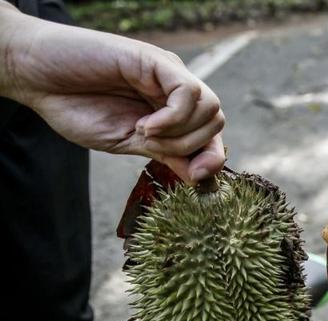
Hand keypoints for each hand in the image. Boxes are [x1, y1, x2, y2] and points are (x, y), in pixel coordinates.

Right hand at [0, 4, 223, 182]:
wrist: (37, 77)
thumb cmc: (76, 107)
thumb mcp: (128, 143)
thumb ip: (165, 154)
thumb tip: (200, 177)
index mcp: (172, 112)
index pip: (212, 135)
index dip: (213, 160)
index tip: (194, 177)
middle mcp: (175, 92)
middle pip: (217, 123)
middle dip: (191, 147)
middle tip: (151, 146)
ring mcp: (168, 75)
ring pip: (210, 108)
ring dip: (180, 134)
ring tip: (143, 132)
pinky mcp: (155, 61)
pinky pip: (187, 93)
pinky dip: (172, 118)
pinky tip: (143, 124)